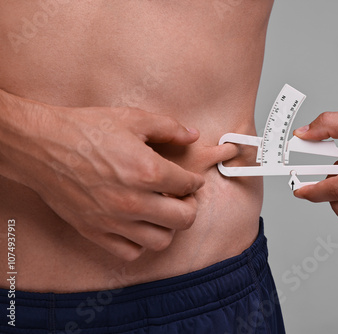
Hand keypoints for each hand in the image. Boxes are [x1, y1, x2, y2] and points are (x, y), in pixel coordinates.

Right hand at [0, 93, 232, 259]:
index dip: (194, 181)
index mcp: (148, 171)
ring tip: (161, 212)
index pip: (189, 186)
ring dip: (168, 227)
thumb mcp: (132, 119)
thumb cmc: (85, 130)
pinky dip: (140, 243)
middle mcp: (134, 201)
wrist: (41, 146)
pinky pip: (130, 252)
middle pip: (184, 219)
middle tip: (182, 198)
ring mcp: (114, 220)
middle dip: (189, 207)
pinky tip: (137, 225)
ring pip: (161, 241)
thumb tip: (193, 135)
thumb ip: (168, 128)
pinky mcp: (95, 232)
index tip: (190, 180)